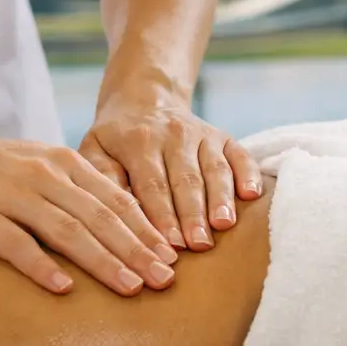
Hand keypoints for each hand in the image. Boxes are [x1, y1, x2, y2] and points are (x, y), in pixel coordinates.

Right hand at [0, 117, 179, 295]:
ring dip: (105, 261)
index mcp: (63, 164)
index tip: (173, 256)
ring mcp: (11, 196)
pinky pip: (16, 244)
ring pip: (69, 231)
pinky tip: (65, 288)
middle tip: (166, 279)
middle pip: (102, 218)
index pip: (116, 199)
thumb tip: (118, 220)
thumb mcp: (37, 163)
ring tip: (132, 287)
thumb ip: (74, 187)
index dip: (147, 228)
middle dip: (139, 250)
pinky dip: (43, 266)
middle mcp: (44, 177)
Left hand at [78, 100, 261, 251]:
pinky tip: (252, 195)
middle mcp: (173, 134)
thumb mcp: (94, 151)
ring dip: (221, 198)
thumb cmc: (115, 139)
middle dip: (192, 214)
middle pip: (186, 180)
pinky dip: (249, 174)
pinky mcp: (223, 137)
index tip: (168, 245)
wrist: (143, 100)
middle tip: (198, 245)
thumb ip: (102, 178)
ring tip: (224, 225)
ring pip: (214, 169)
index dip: (161, 216)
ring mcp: (202, 134)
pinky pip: (240, 155)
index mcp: (138, 141)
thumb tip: (115, 212)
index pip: (152, 184)